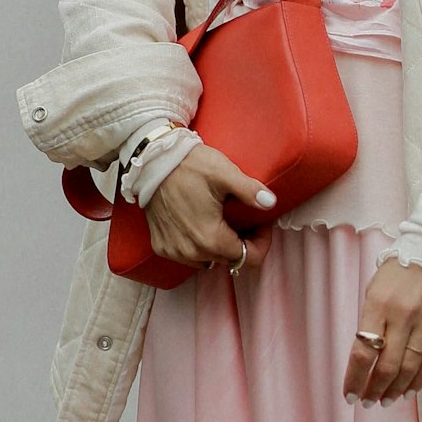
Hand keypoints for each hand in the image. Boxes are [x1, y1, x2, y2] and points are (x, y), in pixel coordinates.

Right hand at [144, 144, 274, 272]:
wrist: (151, 162)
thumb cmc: (189, 165)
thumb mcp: (225, 173)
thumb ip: (250, 190)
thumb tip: (271, 203)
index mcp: (211, 239)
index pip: (249, 259)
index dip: (261, 243)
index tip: (261, 224)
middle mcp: (192, 252)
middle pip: (230, 260)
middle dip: (242, 243)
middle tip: (245, 220)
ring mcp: (174, 251)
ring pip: (210, 260)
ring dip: (220, 247)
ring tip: (223, 223)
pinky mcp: (161, 246)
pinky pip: (189, 256)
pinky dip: (199, 246)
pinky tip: (201, 225)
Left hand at [345, 257, 421, 405]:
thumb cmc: (399, 271)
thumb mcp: (375, 289)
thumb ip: (371, 322)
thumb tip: (367, 358)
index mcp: (379, 304)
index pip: (363, 352)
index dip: (355, 378)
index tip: (349, 394)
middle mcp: (403, 315)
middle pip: (387, 365)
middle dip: (375, 389)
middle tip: (367, 401)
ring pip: (410, 367)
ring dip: (396, 389)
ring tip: (386, 400)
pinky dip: (419, 380)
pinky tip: (409, 391)